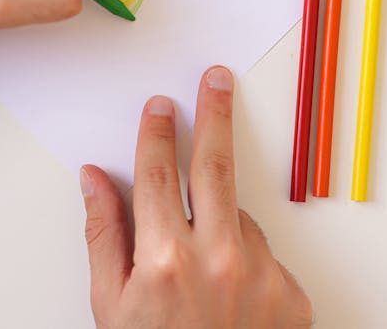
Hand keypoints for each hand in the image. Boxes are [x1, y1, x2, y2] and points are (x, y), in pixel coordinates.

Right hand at [80, 67, 312, 327]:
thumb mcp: (110, 306)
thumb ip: (104, 234)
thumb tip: (94, 178)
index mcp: (165, 259)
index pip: (158, 171)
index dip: (156, 133)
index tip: (160, 106)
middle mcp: (218, 258)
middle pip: (216, 163)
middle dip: (214, 113)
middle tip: (217, 80)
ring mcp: (262, 274)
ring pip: (240, 217)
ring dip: (222, 223)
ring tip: (204, 272)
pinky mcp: (292, 292)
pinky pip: (265, 254)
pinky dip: (246, 261)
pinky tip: (230, 297)